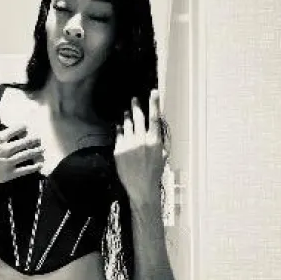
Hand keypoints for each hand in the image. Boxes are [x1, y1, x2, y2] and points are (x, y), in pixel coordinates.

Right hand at [0, 115, 43, 190]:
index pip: (14, 130)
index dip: (22, 128)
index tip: (27, 127)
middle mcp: (4, 149)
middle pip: (24, 142)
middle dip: (33, 139)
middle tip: (40, 138)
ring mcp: (7, 162)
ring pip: (26, 155)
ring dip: (36, 151)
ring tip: (43, 149)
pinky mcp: (7, 174)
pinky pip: (24, 170)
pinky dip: (33, 167)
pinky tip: (40, 165)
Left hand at [114, 90, 166, 205]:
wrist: (141, 187)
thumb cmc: (154, 173)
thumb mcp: (162, 156)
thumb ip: (158, 141)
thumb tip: (156, 131)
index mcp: (154, 141)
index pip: (154, 118)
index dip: (154, 103)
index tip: (153, 92)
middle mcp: (141, 140)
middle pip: (138, 117)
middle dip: (136, 106)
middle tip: (134, 99)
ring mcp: (129, 144)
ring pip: (127, 124)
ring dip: (127, 117)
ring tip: (127, 112)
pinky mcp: (119, 150)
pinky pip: (119, 135)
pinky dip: (120, 129)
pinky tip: (120, 126)